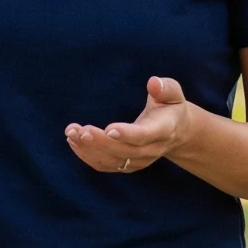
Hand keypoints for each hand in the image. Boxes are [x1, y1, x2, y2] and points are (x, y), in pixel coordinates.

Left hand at [65, 76, 203, 175]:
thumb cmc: (170, 107)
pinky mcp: (126, 165)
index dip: (127, 134)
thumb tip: (153, 82)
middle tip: (81, 130)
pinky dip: (87, 156)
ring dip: (89, 149)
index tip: (109, 129)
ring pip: (111, 160)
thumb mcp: (173, 93)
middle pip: (124, 151)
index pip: (144, 136)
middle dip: (100, 142)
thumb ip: (165, 88)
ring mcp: (138, 161)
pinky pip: (105, 165)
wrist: (177, 133)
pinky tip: (73, 142)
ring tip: (71, 133)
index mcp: (163, 131)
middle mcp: (150, 150)